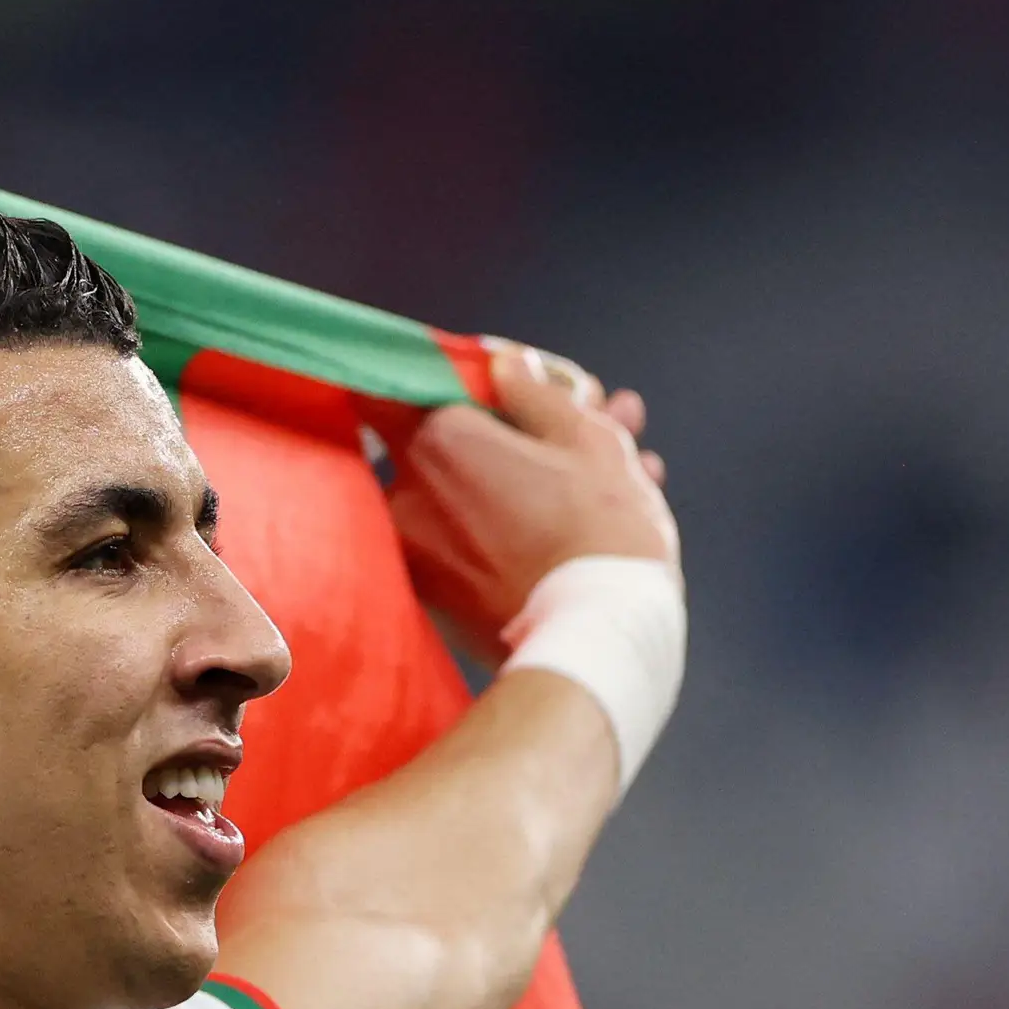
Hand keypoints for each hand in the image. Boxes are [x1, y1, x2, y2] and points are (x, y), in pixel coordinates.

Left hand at [388, 339, 677, 643]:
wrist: (597, 645)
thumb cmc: (599, 527)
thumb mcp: (586, 437)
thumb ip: (536, 392)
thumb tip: (503, 363)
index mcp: (435, 440)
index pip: (389, 385)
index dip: (431, 375)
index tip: (474, 380)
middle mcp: (407, 494)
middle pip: (443, 440)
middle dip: (509, 425)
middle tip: (585, 413)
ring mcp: (417, 553)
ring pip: (470, 492)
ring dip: (529, 471)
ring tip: (619, 460)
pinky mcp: (437, 598)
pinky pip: (472, 540)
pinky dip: (516, 522)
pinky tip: (587, 514)